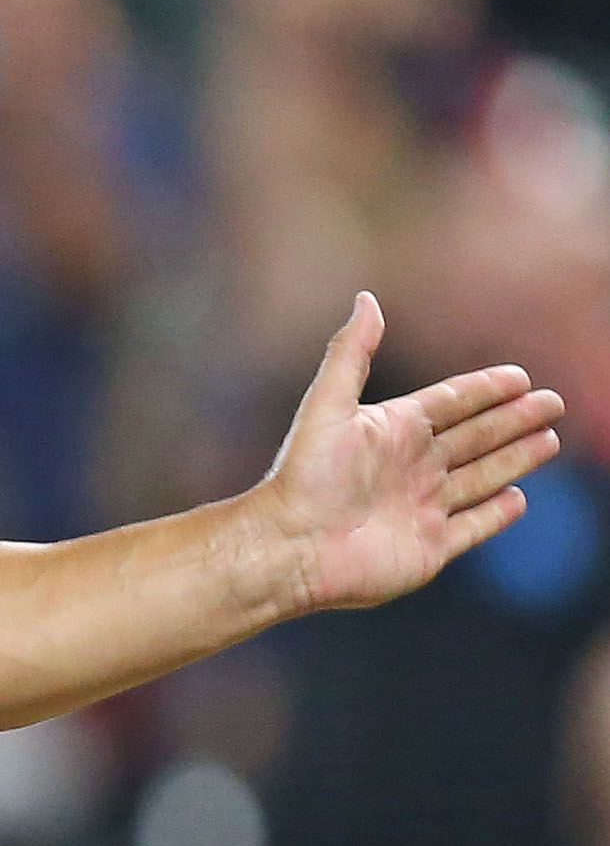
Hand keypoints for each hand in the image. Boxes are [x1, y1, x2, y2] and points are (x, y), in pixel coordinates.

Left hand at [259, 293, 563, 611]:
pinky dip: (498, 514)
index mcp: (391, 430)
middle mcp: (410, 467)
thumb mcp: (328, 403)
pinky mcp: (429, 548)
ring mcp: (422, 508)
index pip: (451, 403)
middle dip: (514, 420)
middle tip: (553, 402)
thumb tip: (367, 298)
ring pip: (482, 477)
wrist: (291, 545)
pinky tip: (518, 498)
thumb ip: (351, 351)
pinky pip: (472, 526)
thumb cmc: (305, 474)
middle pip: (476, 437)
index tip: (521, 377)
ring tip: (549, 440)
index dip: (485, 389)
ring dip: (516, 459)